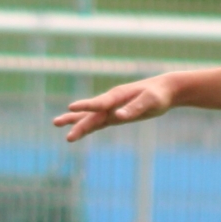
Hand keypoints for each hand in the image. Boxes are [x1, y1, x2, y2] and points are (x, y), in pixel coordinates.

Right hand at [52, 77, 177, 142]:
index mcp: (117, 96)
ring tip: (57, 124)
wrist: (164, 91)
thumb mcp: (150, 101)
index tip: (70, 107)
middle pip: (90, 112)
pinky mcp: (116, 116)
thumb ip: (134, 108)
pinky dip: (89, 126)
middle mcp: (111, 102)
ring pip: (90, 117)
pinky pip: (99, 122)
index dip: (86, 105)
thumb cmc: (158, 94)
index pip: (99, 103)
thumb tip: (119, 116)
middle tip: (56, 123)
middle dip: (74, 119)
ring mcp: (112, 109)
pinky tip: (78, 131)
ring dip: (76, 121)